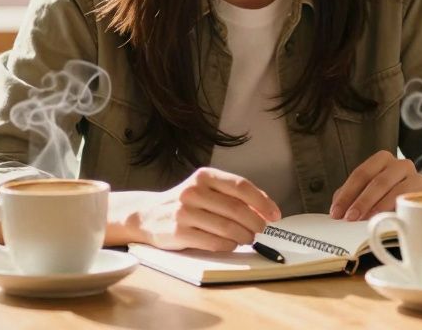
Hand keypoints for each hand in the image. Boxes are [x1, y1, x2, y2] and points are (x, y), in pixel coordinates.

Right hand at [134, 167, 281, 251]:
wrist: (147, 215)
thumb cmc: (186, 203)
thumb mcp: (207, 190)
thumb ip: (234, 195)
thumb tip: (266, 208)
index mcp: (204, 176)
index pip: (241, 186)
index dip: (262, 201)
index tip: (274, 214)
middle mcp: (193, 191)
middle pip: (236, 209)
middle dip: (255, 222)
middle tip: (261, 230)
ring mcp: (184, 212)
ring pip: (227, 227)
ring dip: (244, 236)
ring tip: (248, 238)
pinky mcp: (178, 233)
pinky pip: (213, 242)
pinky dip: (229, 245)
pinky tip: (231, 243)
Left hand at [330, 151, 421, 220]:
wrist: (419, 207)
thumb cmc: (387, 199)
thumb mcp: (365, 195)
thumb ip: (350, 198)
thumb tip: (337, 212)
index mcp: (383, 160)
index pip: (361, 174)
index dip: (347, 194)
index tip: (336, 213)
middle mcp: (401, 164)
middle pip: (378, 181)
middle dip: (362, 201)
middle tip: (350, 218)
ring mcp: (416, 177)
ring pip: (395, 190)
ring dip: (378, 207)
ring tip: (366, 221)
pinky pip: (410, 200)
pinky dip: (396, 210)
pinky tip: (387, 220)